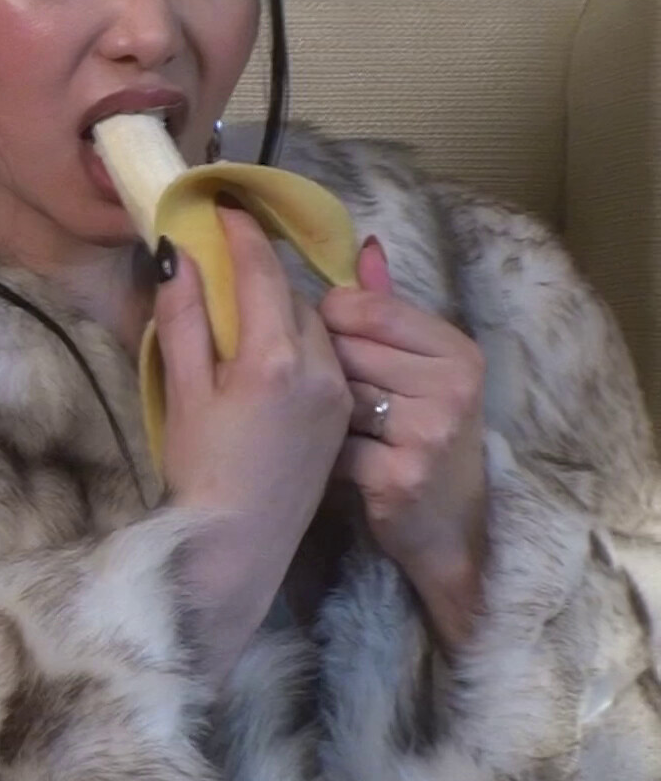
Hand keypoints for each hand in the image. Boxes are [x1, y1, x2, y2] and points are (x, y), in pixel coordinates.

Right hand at [155, 207, 352, 683]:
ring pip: (317, 327)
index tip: (226, 209)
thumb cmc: (198, 472)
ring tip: (246, 318)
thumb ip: (185, 320)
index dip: (243, 234)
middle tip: (227, 267)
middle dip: (264, 277)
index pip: (263, 272)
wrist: (236, 547)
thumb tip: (182, 256)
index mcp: (273, 359)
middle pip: (295, 297)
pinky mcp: (342, 416)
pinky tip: (271, 360)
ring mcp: (338, 394)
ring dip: (285, 311)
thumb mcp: (181, 392)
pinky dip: (301, 344)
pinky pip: (328, 358)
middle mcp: (319, 369)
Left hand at [320, 237, 487, 651]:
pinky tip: (331, 463)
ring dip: (322, 413)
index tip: (331, 342)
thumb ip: (392, 309)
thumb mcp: (426, 372)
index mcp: (459, 351)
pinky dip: (322, 455)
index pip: (365, 305)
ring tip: (334, 429)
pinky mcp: (397, 476)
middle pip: (343, 349)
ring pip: (334, 395)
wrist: (449, 533)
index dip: (332, 322)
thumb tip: (364, 247)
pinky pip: (331, 445)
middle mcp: (452, 387)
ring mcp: (428, 433)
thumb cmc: (428, 443)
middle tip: (333, 398)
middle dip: (326, 371)